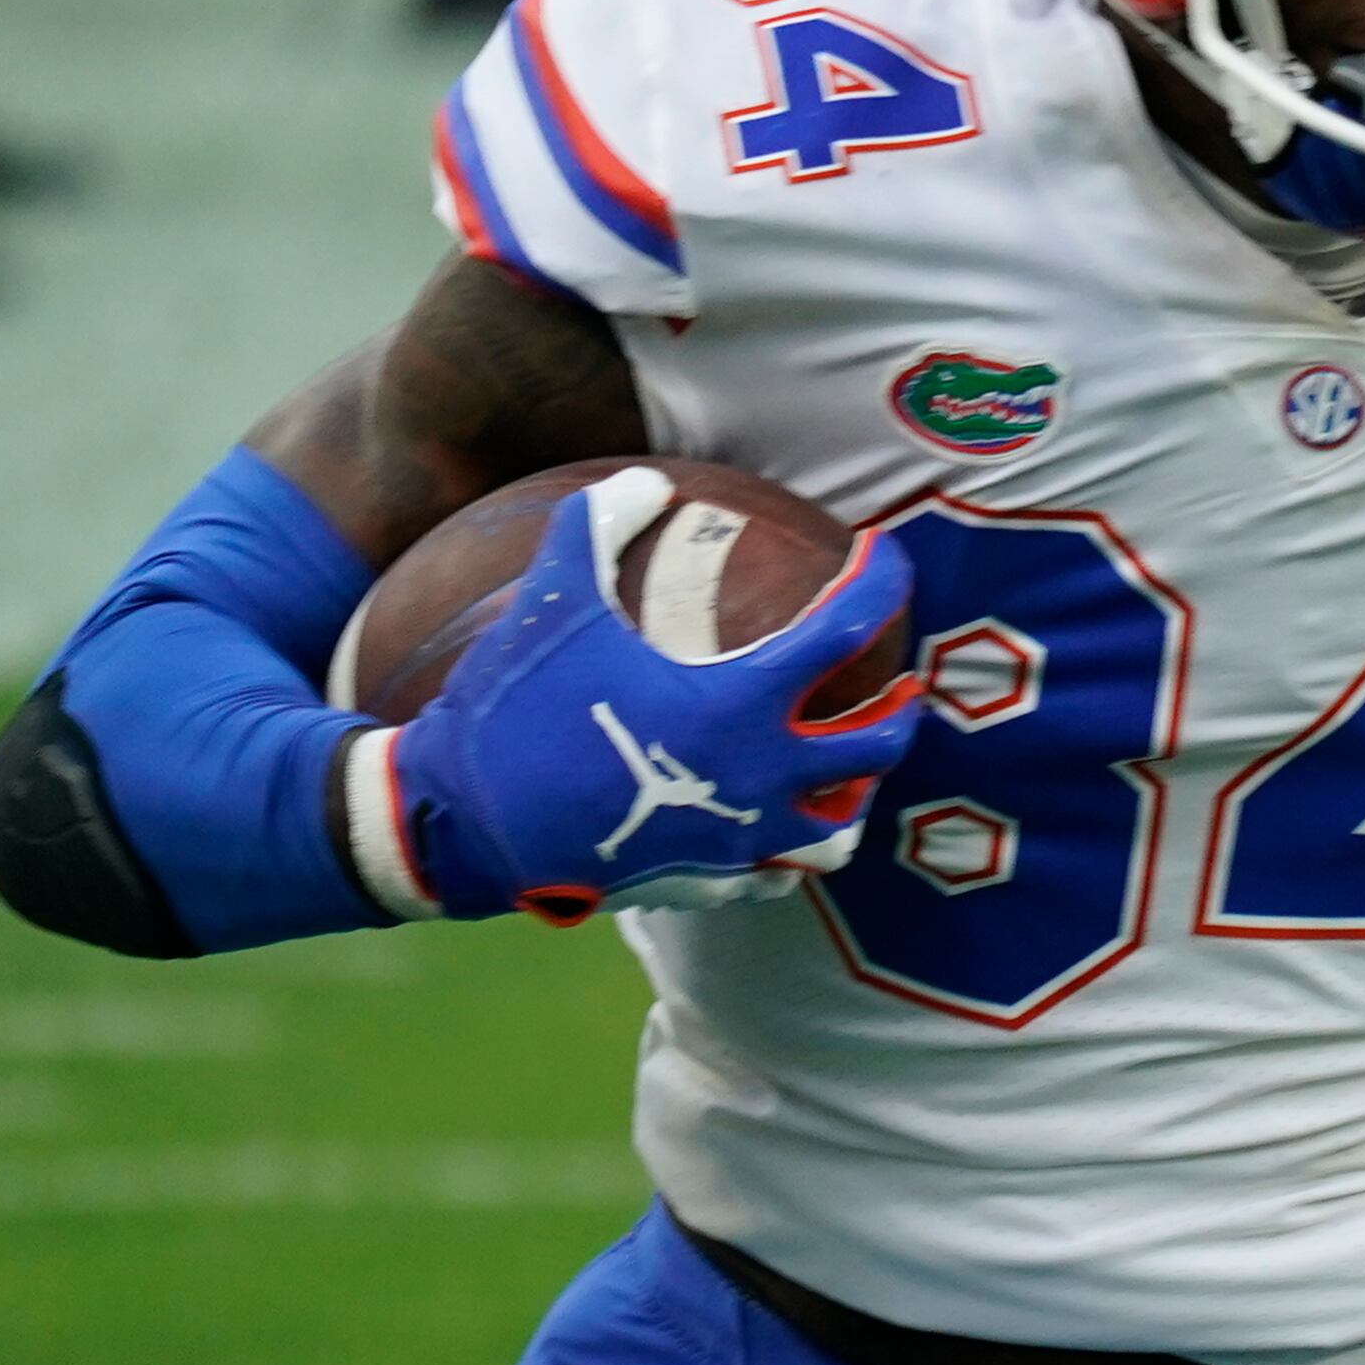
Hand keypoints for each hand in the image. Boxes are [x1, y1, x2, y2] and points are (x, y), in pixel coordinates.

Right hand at [365, 468, 922, 924]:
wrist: (462, 823)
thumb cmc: (512, 706)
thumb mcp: (554, 598)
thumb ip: (601, 523)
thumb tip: (648, 481)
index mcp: (740, 702)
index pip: (847, 629)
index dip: (880, 582)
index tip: (883, 558)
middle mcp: (761, 776)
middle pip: (878, 743)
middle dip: (902, 707)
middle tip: (901, 682)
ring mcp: (741, 839)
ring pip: (840, 824)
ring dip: (854, 788)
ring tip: (846, 761)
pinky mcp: (709, 883)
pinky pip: (780, 872)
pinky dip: (791, 846)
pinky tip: (776, 822)